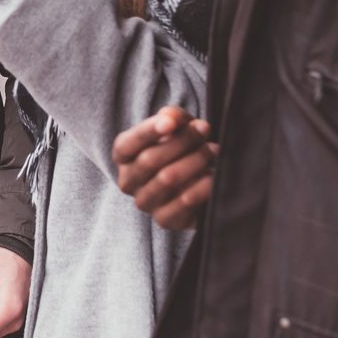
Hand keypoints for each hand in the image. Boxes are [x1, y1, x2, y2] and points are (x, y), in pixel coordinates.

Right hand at [112, 106, 217, 230]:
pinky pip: (184, 202)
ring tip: (213, 149)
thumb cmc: (181, 147)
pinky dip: (202, 186)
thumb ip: (172, 117)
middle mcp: (128, 182)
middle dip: (182, 141)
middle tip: (204, 129)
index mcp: (123, 157)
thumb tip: (170, 118)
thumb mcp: (176, 126)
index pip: (127, 145)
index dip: (147, 131)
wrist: (196, 180)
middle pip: (150, 160)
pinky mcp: (165, 220)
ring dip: (195, 161)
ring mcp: (145, 203)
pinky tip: (213, 175)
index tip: (172, 122)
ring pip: (167, 179)